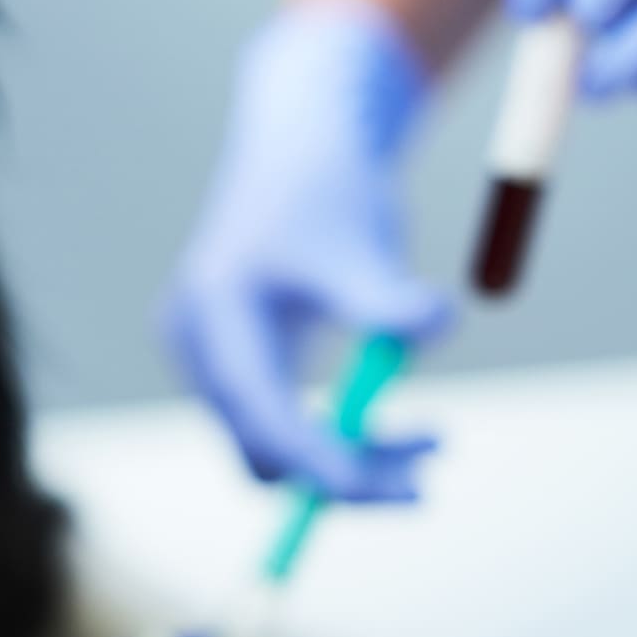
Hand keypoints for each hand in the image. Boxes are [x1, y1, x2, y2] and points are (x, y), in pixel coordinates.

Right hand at [161, 0, 449, 501]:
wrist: (299, 147)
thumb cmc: (328, 188)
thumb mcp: (361, 240)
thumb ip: (388, 292)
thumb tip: (438, 327)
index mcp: (216, 312)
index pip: (262, 414)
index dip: (320, 462)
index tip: (387, 489)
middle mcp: (198, 345)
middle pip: (262, 449)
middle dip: (344, 471)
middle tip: (427, 477)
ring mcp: (209, 359)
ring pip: (275, 445)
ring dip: (350, 455)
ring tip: (433, 439)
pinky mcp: (234, 364)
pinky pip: (280, 424)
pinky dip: (337, 434)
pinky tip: (389, 416)